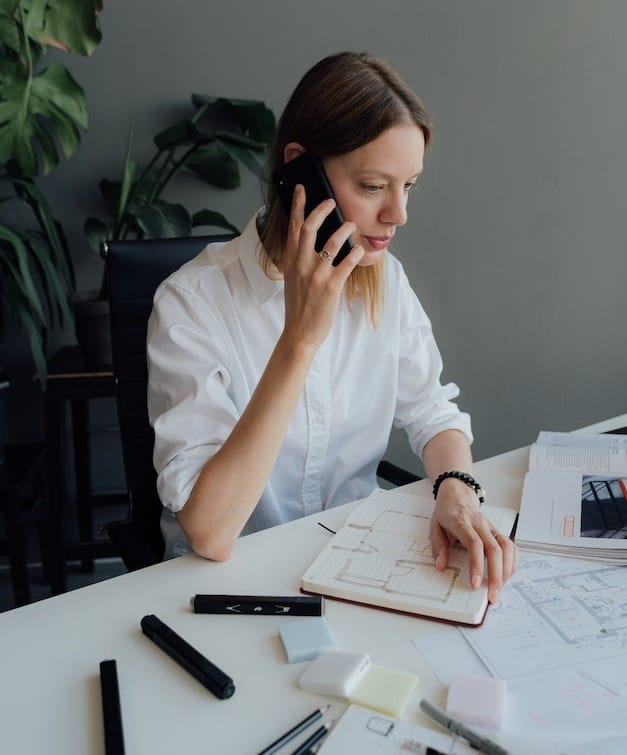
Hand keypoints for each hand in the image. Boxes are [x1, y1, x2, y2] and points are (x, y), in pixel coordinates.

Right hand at [281, 184, 363, 349]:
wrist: (299, 332)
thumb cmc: (298, 306)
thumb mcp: (292, 279)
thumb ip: (299, 260)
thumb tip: (311, 242)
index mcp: (290, 261)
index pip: (292, 227)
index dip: (297, 205)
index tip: (301, 189)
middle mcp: (301, 265)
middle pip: (309, 226)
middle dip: (321, 209)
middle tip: (331, 201)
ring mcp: (316, 275)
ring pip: (332, 242)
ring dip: (344, 229)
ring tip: (352, 225)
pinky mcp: (331, 286)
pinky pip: (347, 263)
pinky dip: (356, 254)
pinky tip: (360, 251)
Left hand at [429, 479, 517, 603]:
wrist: (457, 496)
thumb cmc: (446, 514)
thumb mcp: (434, 527)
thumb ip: (438, 547)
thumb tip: (441, 566)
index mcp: (462, 523)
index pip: (474, 544)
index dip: (477, 565)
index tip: (476, 584)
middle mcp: (480, 524)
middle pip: (495, 549)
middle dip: (496, 575)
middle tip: (492, 595)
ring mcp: (491, 527)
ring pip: (507, 547)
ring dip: (506, 571)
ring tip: (499, 588)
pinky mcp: (498, 531)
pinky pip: (511, 546)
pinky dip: (512, 562)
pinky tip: (506, 575)